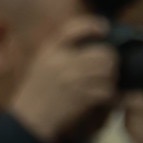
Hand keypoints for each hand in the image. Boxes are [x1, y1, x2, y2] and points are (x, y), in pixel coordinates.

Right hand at [8, 14, 120, 142]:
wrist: (30, 117)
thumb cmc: (36, 91)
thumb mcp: (41, 63)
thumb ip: (60, 51)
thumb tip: (85, 43)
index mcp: (50, 49)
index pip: (74, 28)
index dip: (93, 25)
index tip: (104, 28)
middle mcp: (63, 61)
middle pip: (102, 52)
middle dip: (110, 60)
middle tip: (110, 67)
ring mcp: (73, 79)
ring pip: (108, 71)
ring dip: (112, 77)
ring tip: (107, 82)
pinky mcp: (82, 97)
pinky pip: (107, 91)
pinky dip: (111, 95)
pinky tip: (107, 97)